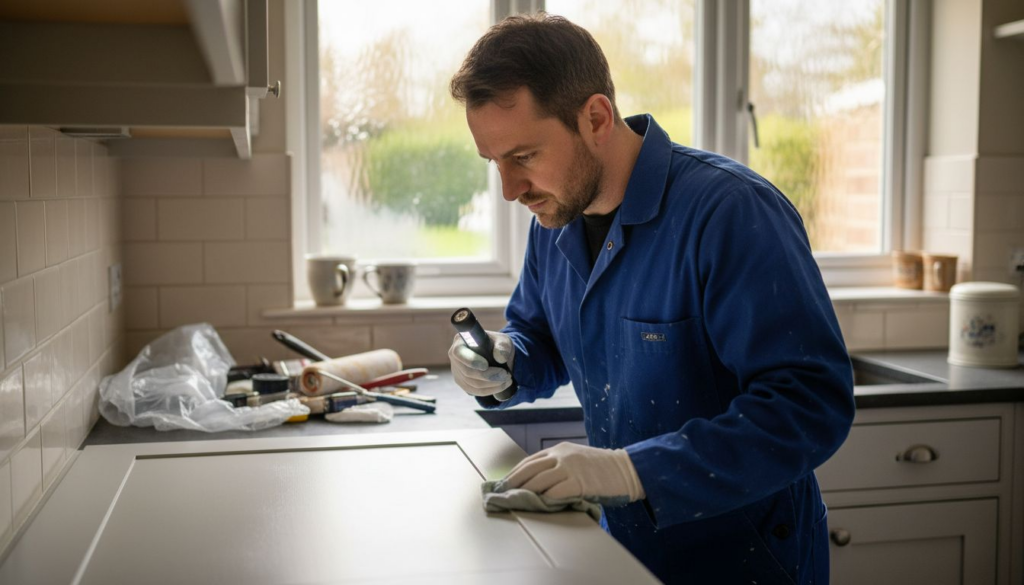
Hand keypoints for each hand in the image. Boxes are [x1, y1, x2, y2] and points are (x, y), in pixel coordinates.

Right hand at [448, 330, 514, 396]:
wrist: (495, 354)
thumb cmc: (496, 344)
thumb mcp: (503, 340)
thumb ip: (503, 346)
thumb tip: (500, 358)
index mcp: (461, 342)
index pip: (459, 353)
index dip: (471, 361)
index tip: (486, 366)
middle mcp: (455, 357)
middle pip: (467, 372)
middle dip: (488, 376)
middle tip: (506, 375)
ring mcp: (456, 371)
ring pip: (472, 384)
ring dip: (491, 384)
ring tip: (507, 380)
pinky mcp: (462, 382)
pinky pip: (473, 391)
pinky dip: (489, 390)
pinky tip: (501, 385)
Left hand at [497, 442, 644, 501]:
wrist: (625, 469)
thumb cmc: (601, 467)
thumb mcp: (576, 458)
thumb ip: (558, 465)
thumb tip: (536, 481)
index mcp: (559, 449)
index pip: (529, 461)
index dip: (514, 472)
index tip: (503, 483)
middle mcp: (561, 456)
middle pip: (528, 469)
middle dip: (512, 482)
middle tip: (501, 494)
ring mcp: (569, 468)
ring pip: (538, 481)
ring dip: (524, 493)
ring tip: (514, 502)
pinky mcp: (578, 483)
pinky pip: (555, 493)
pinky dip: (544, 500)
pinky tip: (537, 506)